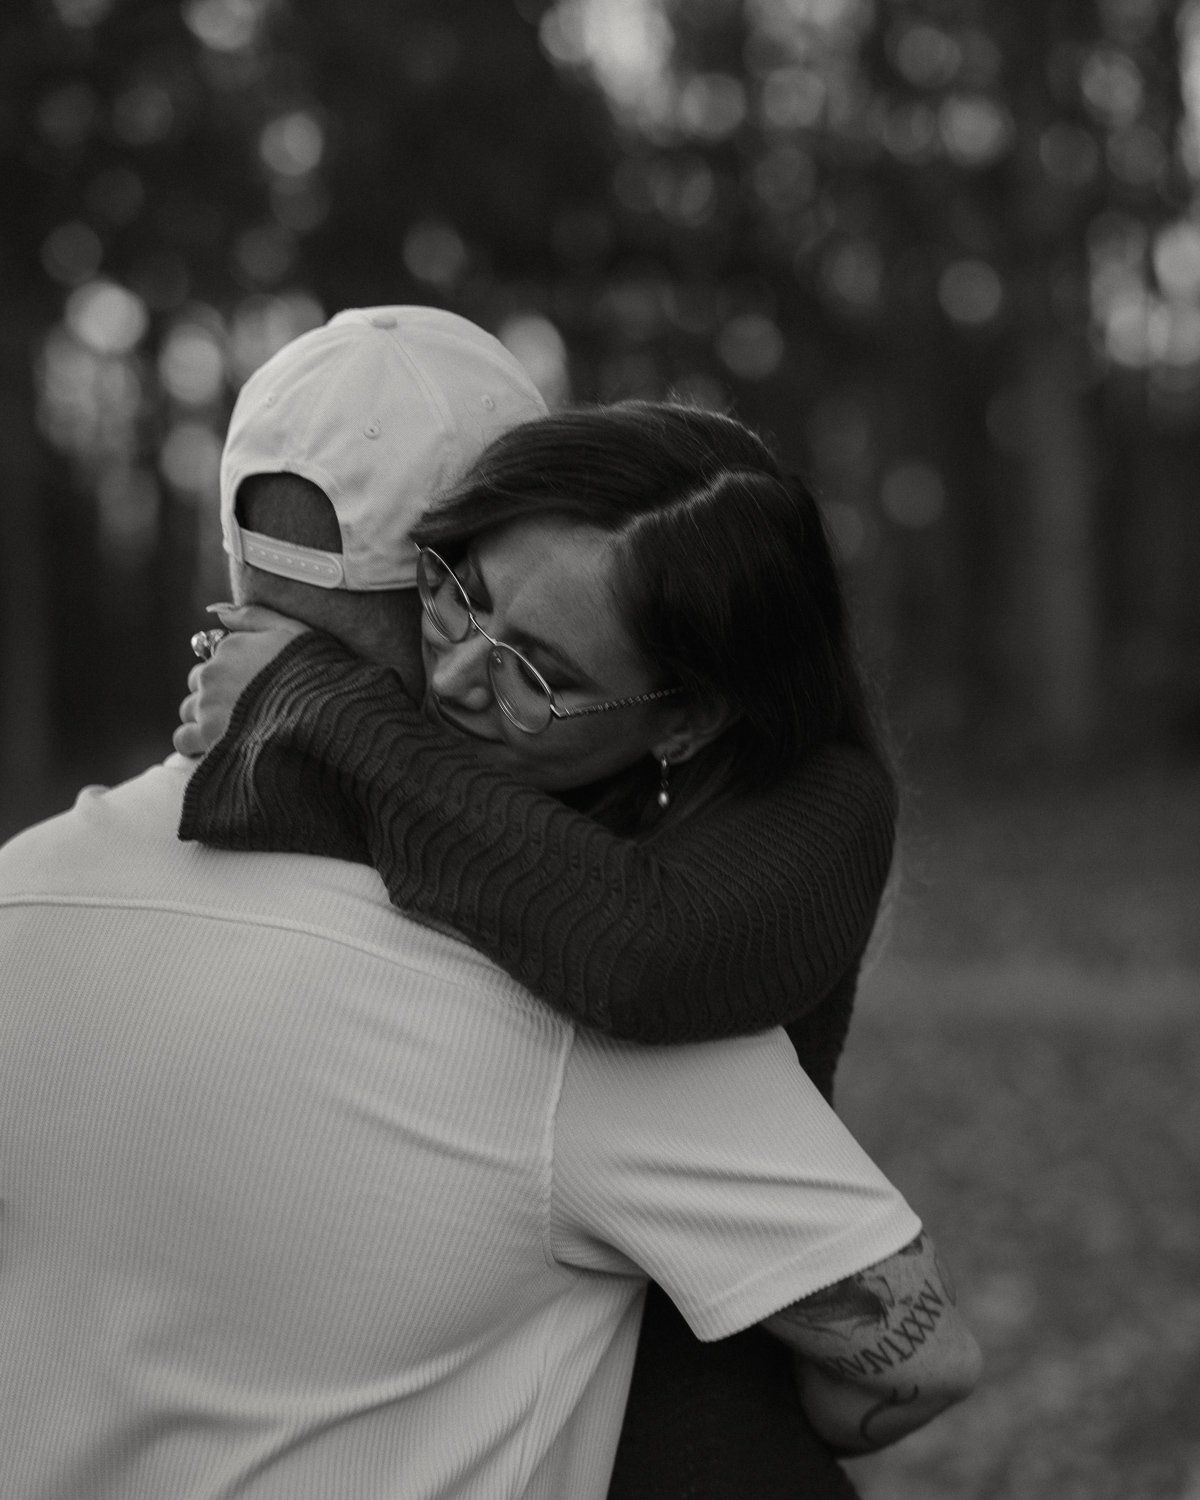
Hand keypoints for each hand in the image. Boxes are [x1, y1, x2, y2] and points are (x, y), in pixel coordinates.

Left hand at [174, 604, 310, 756]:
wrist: (320, 713)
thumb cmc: (314, 672)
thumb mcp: (292, 631)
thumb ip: (253, 616)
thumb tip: (217, 611)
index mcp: (231, 646)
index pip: (214, 658)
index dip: (232, 673)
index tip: (252, 687)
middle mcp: (213, 672)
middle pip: (199, 683)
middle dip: (214, 694)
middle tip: (243, 709)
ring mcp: (208, 704)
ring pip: (189, 710)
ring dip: (204, 718)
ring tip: (232, 730)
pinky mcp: (207, 734)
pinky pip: (183, 739)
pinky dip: (194, 742)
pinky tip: (213, 745)